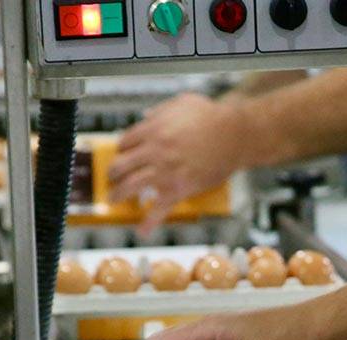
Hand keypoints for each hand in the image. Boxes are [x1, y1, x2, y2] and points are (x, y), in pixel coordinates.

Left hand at [108, 93, 246, 237]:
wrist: (235, 135)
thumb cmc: (213, 116)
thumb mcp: (181, 102)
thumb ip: (161, 110)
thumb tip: (148, 115)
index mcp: (152, 129)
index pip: (124, 143)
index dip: (120, 150)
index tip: (122, 155)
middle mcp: (154, 151)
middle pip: (120, 165)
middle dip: (112, 173)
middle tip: (111, 178)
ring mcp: (165, 172)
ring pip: (130, 186)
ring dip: (118, 195)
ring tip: (114, 200)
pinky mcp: (179, 189)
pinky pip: (159, 209)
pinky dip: (149, 222)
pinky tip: (142, 230)